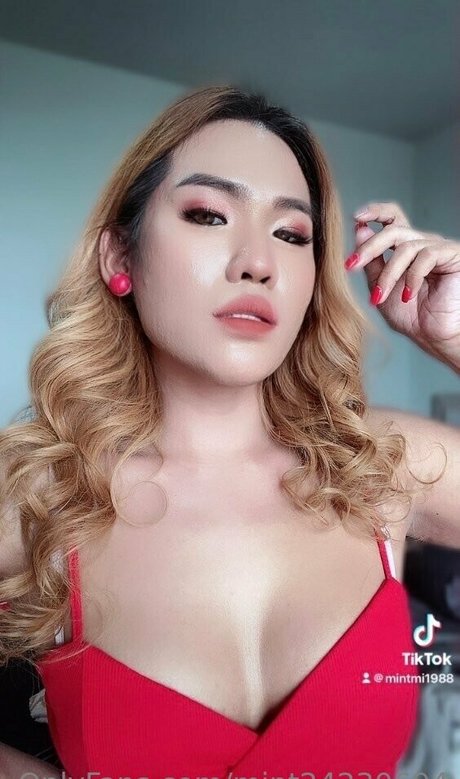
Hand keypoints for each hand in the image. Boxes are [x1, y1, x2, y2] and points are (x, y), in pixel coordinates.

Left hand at [345, 201, 459, 369]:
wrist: (435, 337)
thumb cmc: (412, 317)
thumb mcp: (381, 288)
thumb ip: (371, 263)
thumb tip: (360, 231)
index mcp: (405, 248)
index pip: (392, 218)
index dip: (376, 212)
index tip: (356, 217)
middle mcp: (422, 243)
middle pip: (393, 230)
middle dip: (369, 247)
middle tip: (351, 265)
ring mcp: (438, 248)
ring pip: (406, 247)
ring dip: (388, 275)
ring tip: (380, 298)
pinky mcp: (452, 255)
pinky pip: (426, 256)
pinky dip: (412, 277)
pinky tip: (408, 296)